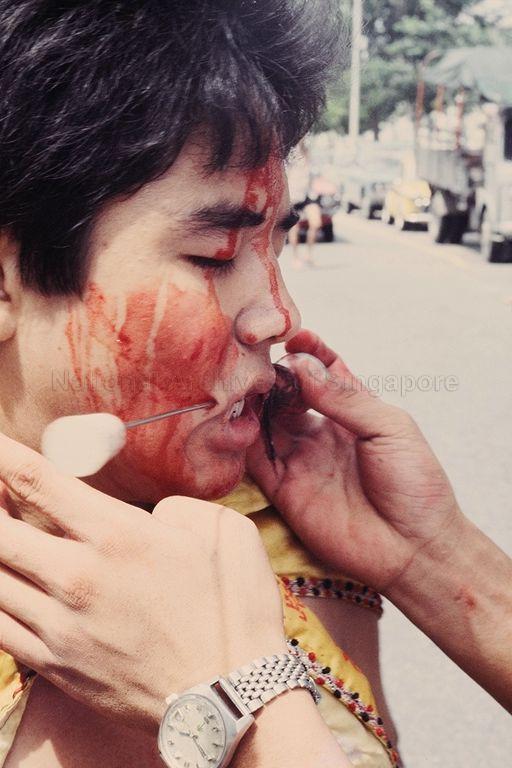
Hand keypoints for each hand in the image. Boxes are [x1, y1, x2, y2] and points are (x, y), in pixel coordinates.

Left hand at [0, 432, 285, 731]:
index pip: (36, 481)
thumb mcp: (221, 532)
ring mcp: (60, 625)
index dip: (0, 455)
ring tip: (1, 531)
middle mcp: (77, 576)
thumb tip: (147, 514)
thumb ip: (174, 508)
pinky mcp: (56, 664)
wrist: (233, 697)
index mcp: (118, 535)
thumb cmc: (233, 610)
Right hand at [247, 329, 462, 593]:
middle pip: (288, 394)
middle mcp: (322, 432)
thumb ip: (344, 398)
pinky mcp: (284, 489)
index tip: (294, 336)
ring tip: (245, 384)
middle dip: (275, 375)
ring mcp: (302, 459)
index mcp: (353, 412)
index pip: (325, 373)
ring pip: (265, 422)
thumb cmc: (415, 483)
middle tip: (260, 362)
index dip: (310, 353)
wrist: (414, 547)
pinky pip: (255, 459)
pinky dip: (241, 439)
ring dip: (254, 403)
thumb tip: (303, 365)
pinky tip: (238, 420)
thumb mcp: (388, 427)